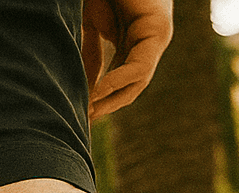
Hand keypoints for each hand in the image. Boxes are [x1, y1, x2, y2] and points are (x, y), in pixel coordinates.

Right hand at [82, 0, 171, 119]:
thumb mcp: (91, 25)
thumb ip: (89, 54)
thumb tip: (86, 90)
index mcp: (130, 42)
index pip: (119, 81)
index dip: (100, 99)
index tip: (80, 115)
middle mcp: (145, 44)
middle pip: (129, 87)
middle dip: (107, 106)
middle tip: (85, 122)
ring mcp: (154, 38)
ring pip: (138, 82)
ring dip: (113, 100)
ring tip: (90, 112)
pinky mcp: (158, 31)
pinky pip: (140, 66)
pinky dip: (120, 81)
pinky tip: (99, 91)